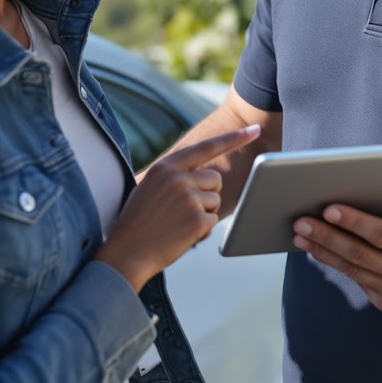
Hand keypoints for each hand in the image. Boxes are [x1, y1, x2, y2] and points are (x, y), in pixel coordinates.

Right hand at [97, 124, 258, 291]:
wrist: (127, 252)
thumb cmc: (138, 223)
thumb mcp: (149, 187)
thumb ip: (173, 175)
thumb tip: (202, 172)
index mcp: (166, 167)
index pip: (206, 147)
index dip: (233, 139)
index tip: (254, 130)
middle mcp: (178, 177)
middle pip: (215, 179)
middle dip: (207, 195)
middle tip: (183, 211)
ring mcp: (188, 198)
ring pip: (216, 201)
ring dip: (204, 215)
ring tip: (178, 224)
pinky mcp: (197, 219)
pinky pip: (213, 222)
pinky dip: (202, 232)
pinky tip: (181, 236)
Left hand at [292, 190, 381, 313]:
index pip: (380, 234)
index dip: (354, 222)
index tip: (329, 209)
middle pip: (358, 253)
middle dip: (326, 236)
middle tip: (300, 221)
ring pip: (351, 269)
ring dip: (322, 251)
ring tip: (300, 235)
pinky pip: (356, 279)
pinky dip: (335, 264)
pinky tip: (317, 250)